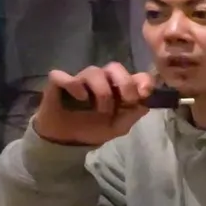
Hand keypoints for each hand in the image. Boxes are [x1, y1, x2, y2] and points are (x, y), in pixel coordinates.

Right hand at [32, 63, 154, 145]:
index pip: (134, 74)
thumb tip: (146, 103)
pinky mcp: (59, 82)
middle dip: (125, 83)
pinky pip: (64, 75)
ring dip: (102, 91)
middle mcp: (101, 79)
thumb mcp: (118, 127)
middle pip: (115, 67)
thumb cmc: (94, 129)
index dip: (143, 80)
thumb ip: (133, 114)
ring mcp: (80, 79)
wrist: (68, 139)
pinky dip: (74, 85)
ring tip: (101, 110)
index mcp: (118, 88)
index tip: (145, 93)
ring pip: (93, 71)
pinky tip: (80, 98)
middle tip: (126, 100)